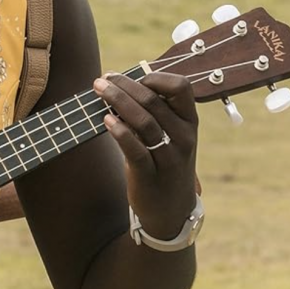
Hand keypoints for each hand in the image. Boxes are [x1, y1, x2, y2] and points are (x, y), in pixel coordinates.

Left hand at [94, 70, 199, 242]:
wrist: (172, 212)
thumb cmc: (164, 165)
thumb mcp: (170, 138)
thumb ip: (153, 114)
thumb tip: (121, 85)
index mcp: (190, 123)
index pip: (181, 87)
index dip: (155, 76)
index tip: (130, 76)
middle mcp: (184, 138)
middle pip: (154, 100)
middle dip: (124, 85)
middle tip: (102, 80)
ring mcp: (170, 158)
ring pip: (144, 121)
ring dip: (118, 101)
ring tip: (98, 92)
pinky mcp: (151, 176)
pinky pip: (136, 150)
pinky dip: (120, 132)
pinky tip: (106, 120)